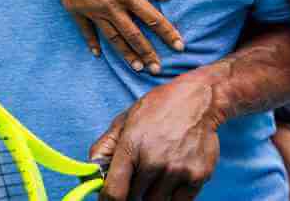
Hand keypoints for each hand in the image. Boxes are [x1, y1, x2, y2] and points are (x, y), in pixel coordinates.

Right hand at [42, 0, 184, 72]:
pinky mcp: (75, 9)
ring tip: (137, 68)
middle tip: (158, 69)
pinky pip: (86, 31)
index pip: (152, 18)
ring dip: (126, 54)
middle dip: (148, 53)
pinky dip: (92, 43)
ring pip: (112, 37)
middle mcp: (110, 5)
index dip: (167, 33)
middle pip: (134, 35)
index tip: (179, 46)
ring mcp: (91, 10)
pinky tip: (98, 54)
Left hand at [89, 78, 220, 200]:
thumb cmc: (159, 107)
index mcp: (131, 146)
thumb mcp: (126, 119)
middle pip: (135, 198)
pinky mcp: (197, 176)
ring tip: (157, 172)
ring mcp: (177, 171)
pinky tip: (173, 176)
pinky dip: (174, 196)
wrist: (198, 99)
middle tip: (140, 175)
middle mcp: (153, 161)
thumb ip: (105, 146)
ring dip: (153, 194)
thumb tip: (90, 172)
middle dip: (133, 190)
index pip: (114, 192)